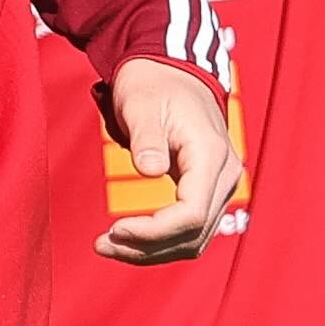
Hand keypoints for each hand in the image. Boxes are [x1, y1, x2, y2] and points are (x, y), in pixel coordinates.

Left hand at [99, 56, 239, 263]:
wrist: (170, 74)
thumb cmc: (153, 86)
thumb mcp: (142, 105)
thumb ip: (147, 138)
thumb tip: (150, 170)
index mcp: (210, 156)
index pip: (191, 214)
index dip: (153, 231)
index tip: (115, 230)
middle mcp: (223, 176)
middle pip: (194, 234)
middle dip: (146, 247)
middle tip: (101, 244)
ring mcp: (218, 186)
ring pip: (194, 239)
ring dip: (151, 251)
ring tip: (106, 246)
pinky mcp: (205, 191)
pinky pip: (189, 230)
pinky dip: (159, 242)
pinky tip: (127, 239)